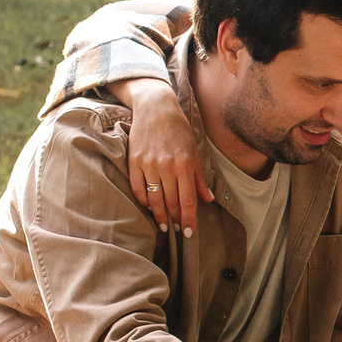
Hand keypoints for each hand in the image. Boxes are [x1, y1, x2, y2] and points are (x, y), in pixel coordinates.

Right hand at [111, 77, 210, 235]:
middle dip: (175, 219)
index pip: (188, 199)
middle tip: (177, 230)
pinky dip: (143, 200)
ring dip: (159, 214)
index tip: (189, 232)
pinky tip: (149, 207)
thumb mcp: (194, 151)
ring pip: (154, 198)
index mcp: (184, 165)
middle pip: (171, 201)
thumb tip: (208, 199)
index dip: (189, 218)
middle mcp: (166, 166)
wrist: (155, 108)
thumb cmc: (179, 130)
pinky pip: (138, 187)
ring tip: (164, 225)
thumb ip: (199, 177)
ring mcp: (148, 164)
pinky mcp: (134, 161)